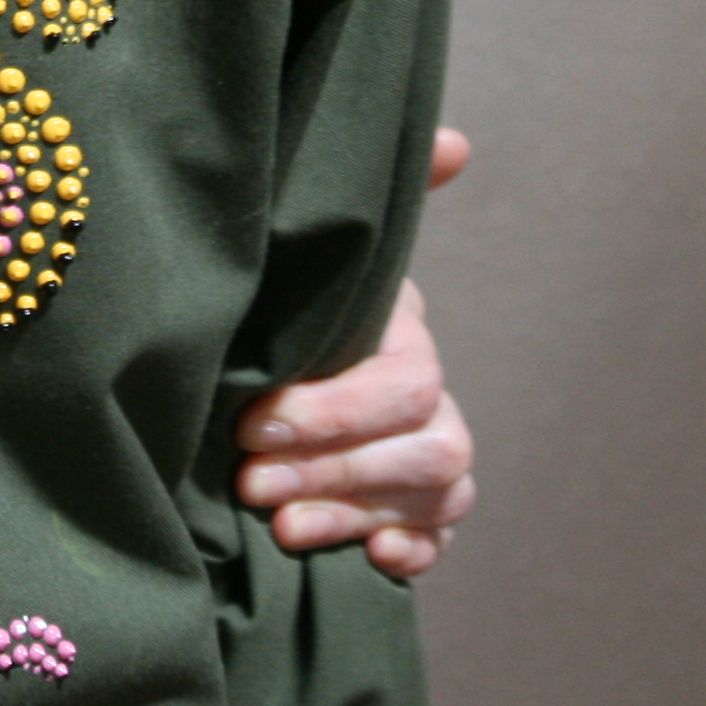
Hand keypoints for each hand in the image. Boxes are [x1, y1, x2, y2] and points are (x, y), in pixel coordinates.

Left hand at [231, 128, 477, 578]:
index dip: (335, 408)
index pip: (404, 380)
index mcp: (403, 338)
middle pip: (426, 443)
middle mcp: (429, 400)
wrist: (259, 373)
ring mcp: (428, 459)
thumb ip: (367, 206)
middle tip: (250, 481)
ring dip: (356, 512)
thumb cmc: (281, 309)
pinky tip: (378, 562)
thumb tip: (456, 143)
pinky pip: (441, 540)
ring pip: (433, 494)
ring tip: (278, 523)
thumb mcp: (304, 260)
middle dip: (335, 466)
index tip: (253, 422)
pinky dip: (416, 552)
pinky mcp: (414, 515)